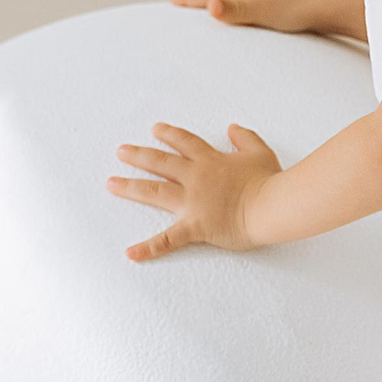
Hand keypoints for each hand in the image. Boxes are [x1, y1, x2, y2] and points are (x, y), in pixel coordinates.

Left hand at [107, 122, 282, 261]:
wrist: (270, 206)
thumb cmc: (268, 182)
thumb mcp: (260, 153)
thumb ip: (245, 138)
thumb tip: (232, 128)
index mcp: (210, 160)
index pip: (185, 143)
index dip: (169, 135)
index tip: (155, 130)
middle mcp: (195, 177)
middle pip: (161, 162)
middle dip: (138, 155)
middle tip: (120, 151)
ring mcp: (192, 202)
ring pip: (154, 191)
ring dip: (130, 187)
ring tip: (111, 183)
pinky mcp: (194, 226)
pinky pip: (167, 240)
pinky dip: (148, 248)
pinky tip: (130, 253)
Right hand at [171, 0, 315, 33]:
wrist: (324, 7)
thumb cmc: (292, 10)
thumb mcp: (258, 12)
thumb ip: (233, 10)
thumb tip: (211, 5)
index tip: (174, 0)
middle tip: (185, 0)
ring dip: (221, 0)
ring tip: (212, 6)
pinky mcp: (278, 0)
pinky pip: (249, 2)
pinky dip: (238, 6)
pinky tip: (246, 12)